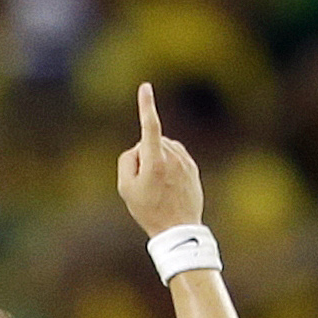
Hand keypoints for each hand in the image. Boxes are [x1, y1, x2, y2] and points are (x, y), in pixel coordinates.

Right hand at [117, 82, 202, 236]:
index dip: (146, 105)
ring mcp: (185, 162)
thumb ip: (127, 160)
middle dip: (144, 154)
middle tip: (144, 184)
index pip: (149, 126)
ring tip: (158, 187)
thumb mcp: (125, 188)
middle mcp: (173, 157)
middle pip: (150, 142)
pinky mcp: (192, 167)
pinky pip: (175, 156)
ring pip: (163, 148)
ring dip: (156, 159)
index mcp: (155, 161)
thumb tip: (139, 148)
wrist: (178, 230)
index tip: (145, 87)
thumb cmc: (148, 210)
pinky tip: (167, 185)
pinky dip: (168, 164)